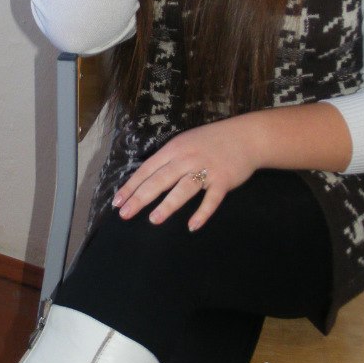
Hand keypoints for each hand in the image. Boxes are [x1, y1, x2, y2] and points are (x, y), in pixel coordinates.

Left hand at [112, 117, 261, 230]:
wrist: (246, 136)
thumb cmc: (211, 142)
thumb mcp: (185, 143)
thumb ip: (167, 160)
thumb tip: (145, 179)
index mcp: (174, 149)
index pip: (147, 169)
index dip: (131, 186)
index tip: (117, 202)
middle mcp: (187, 158)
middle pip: (160, 179)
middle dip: (141, 197)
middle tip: (125, 213)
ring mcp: (206, 169)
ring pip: (184, 188)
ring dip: (168, 204)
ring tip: (154, 219)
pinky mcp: (224, 180)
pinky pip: (212, 199)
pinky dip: (202, 213)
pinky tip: (192, 226)